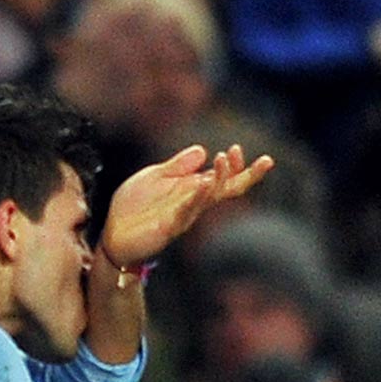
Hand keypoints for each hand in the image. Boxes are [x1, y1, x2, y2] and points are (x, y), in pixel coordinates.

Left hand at [98, 144, 273, 270]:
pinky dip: (195, 198)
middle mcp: (193, 203)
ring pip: (209, 198)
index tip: (237, 148)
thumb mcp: (155, 178)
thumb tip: (203, 150)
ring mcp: (182, 216)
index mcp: (191, 190)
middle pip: (227, 190)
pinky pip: (186, 212)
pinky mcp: (168, 227)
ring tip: (223, 160)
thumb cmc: (134, 207)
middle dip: (247, 176)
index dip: (234, 165)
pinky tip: (203, 184)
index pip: (222, 178)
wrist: (113, 233)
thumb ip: (177, 166)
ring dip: (218, 179)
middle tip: (267, 161)